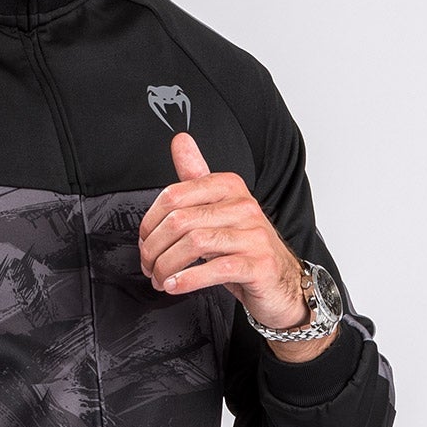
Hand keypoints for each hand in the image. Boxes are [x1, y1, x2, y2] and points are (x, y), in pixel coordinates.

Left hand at [137, 131, 337, 361]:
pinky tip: (176, 285)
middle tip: (148, 265)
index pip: (174, 195)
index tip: (144, 241)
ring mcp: (253, 235)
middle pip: (180, 221)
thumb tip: (180, 141)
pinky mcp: (258, 264)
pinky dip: (188, 280)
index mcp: (229, 187)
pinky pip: (216, 268)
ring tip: (160, 278)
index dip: (149, 222)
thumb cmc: (246, 247)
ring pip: (195, 243)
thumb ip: (197, 176)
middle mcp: (243, 207)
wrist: (281, 281)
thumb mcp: (219, 208)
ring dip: (167, 266)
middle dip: (154, 248)